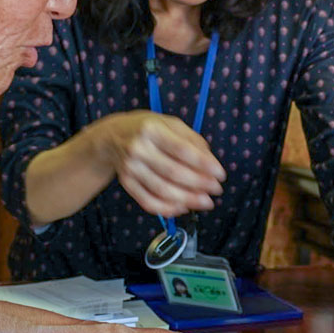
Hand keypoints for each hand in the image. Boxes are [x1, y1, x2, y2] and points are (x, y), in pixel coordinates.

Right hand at [82, 110, 223, 216]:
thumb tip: (210, 162)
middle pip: (173, 172)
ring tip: (205, 202)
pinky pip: (147, 201)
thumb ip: (192, 140)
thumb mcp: (171, 123)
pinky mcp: (126, 183)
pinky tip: (183, 207)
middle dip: (199, 184)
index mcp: (151, 129)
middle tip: (217, 190)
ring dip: (188, 199)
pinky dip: (167, 208)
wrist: (113, 136)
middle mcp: (138, 148)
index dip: (203, 164)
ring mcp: (130, 168)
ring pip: (162, 190)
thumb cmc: (149, 128)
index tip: (220, 174)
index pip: (182, 150)